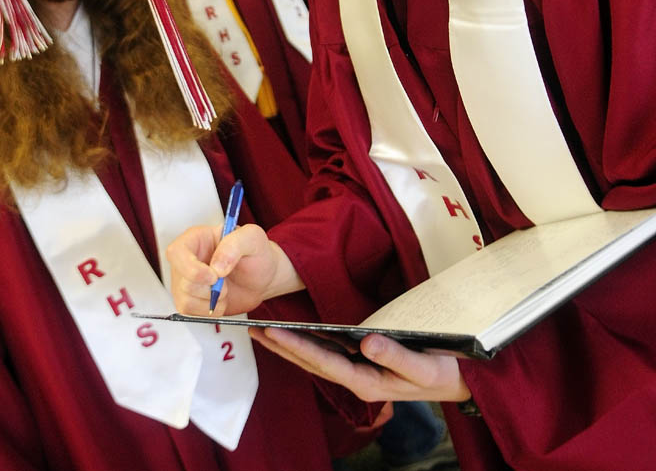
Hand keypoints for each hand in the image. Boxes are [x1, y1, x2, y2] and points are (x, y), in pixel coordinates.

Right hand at [166, 223, 302, 315]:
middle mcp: (187, 259)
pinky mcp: (190, 300)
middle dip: (209, 288)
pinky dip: (211, 311)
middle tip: (225, 281)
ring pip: (185, 299)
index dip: (191, 268)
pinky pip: (190, 313)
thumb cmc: (256, 254)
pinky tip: (221, 300)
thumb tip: (216, 266)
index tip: (213, 276)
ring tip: (225, 290)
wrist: (262, 278)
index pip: (176, 252)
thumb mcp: (253, 238)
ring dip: (212, 300)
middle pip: (183, 281)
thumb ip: (235, 244)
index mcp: (196, 238)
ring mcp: (185, 281)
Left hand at [249, 327, 470, 403]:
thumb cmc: (442, 372)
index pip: (322, 362)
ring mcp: (359, 371)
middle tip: (252, 329)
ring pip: (316, 359)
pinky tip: (297, 335)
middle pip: (310, 362)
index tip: (272, 332)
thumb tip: (366, 341)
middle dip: (281, 346)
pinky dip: (308, 343)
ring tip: (264, 331)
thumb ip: (396, 355)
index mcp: (367, 381)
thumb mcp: (424, 367)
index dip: (296, 346)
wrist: (460, 380)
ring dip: (289, 345)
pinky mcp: (363, 362)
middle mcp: (357, 378)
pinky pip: (328, 353)